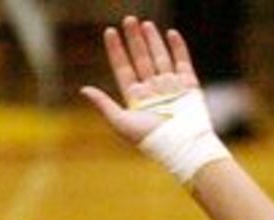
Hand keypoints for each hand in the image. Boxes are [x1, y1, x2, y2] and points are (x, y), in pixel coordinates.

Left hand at [81, 16, 202, 145]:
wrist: (182, 146)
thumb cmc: (151, 139)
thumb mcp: (121, 122)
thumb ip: (103, 104)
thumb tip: (84, 89)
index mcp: (136, 98)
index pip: (123, 68)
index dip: (116, 50)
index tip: (110, 32)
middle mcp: (153, 91)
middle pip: (141, 59)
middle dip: (134, 40)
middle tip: (129, 20)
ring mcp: (172, 87)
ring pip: (160, 57)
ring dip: (153, 40)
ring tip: (145, 23)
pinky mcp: (189, 86)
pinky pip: (183, 62)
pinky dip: (178, 48)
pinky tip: (171, 33)